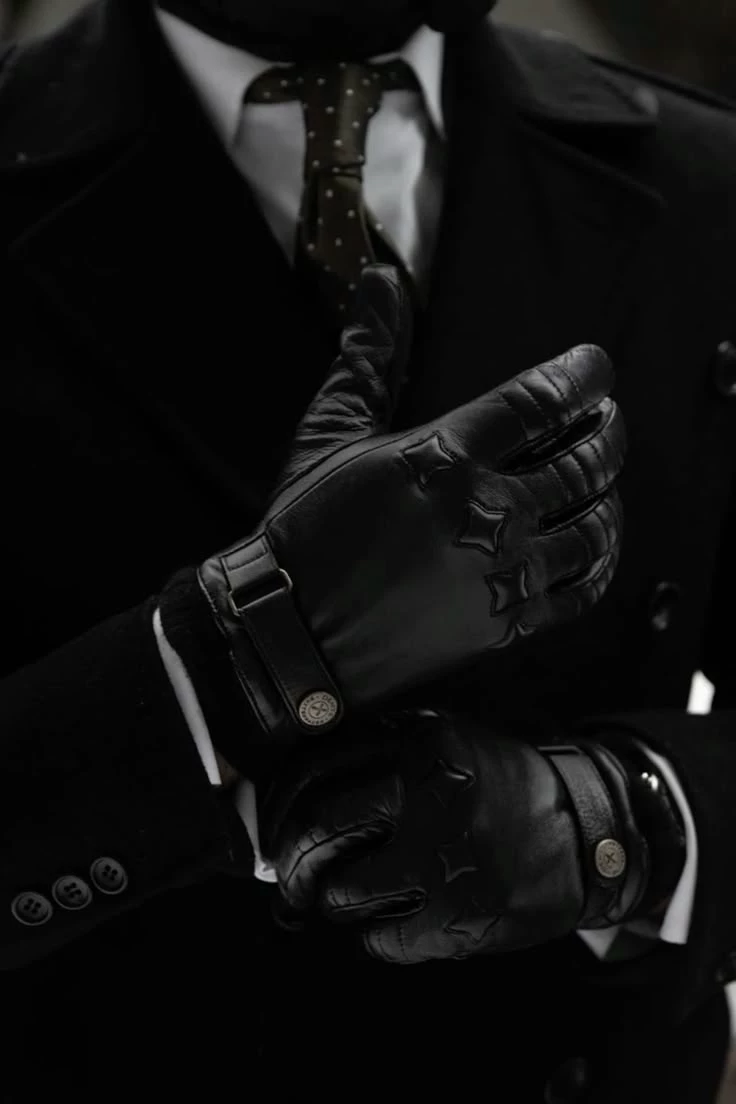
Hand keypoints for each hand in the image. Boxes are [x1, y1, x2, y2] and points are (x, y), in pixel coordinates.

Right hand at [197, 264, 624, 752]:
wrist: (287, 631)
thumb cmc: (303, 532)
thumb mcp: (329, 433)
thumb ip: (368, 356)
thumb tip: (380, 284)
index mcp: (445, 457)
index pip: (542, 401)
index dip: (582, 377)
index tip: (596, 367)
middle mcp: (485, 514)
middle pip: (585, 461)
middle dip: (608, 431)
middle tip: (607, 419)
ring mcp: (500, 574)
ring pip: (594, 526)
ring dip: (610, 494)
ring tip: (604, 480)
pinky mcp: (503, 625)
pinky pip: (581, 591)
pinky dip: (600, 563)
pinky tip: (593, 546)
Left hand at [264, 711, 685, 963]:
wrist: (586, 833)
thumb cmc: (499, 789)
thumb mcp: (444, 743)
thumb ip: (378, 758)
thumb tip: (288, 803)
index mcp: (417, 742)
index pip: (313, 772)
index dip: (278, 808)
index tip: (271, 829)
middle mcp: (425, 791)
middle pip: (317, 828)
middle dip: (290, 863)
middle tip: (287, 879)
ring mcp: (442, 855)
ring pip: (342, 891)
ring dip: (335, 902)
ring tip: (351, 898)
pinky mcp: (459, 913)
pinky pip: (380, 938)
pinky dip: (376, 937)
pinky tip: (394, 923)